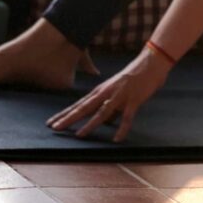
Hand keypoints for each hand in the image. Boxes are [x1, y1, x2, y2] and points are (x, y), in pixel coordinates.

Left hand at [46, 47, 169, 142]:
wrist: (150, 63)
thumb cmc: (134, 76)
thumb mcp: (116, 90)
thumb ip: (110, 106)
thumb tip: (106, 121)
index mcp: (100, 91)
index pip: (79, 104)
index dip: (65, 113)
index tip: (51, 122)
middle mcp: (106, 93)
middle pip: (84, 108)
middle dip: (69, 118)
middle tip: (55, 128)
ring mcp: (120, 96)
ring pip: (102, 112)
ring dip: (90, 125)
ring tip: (79, 135)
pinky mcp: (134, 100)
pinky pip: (127, 117)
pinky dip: (122, 128)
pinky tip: (117, 139)